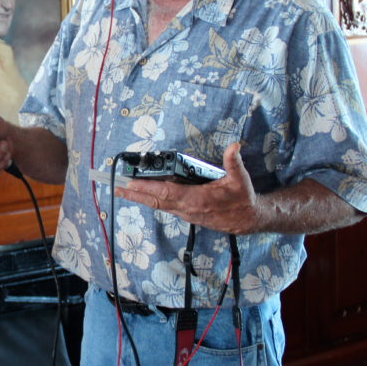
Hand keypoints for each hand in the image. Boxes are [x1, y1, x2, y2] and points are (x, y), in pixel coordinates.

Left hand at [115, 142, 261, 234]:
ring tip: (124, 191)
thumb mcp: (240, 179)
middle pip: (156, 201)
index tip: (132, 184)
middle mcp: (187, 208)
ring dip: (141, 198)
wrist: (248, 219)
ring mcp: (186, 213)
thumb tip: (234, 146)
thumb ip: (234, 162)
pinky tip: (142, 195)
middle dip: (136, 195)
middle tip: (118, 188)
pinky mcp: (187, 214)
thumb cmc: (242, 198)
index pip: (166, 193)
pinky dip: (152, 200)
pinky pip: (165, 206)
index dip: (147, 189)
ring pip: (159, 205)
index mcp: (197, 199)